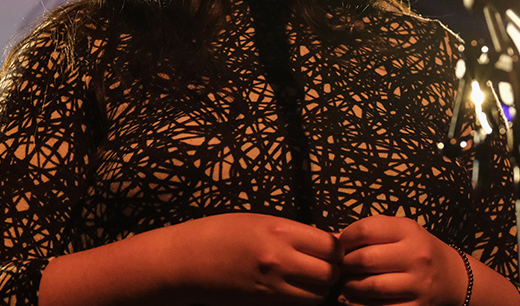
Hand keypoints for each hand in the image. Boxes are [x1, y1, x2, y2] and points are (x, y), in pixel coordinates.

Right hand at [170, 213, 342, 305]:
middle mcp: (280, 260)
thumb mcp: (258, 221)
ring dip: (318, 288)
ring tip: (306, 278)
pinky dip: (300, 299)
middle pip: (329, 273)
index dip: (334, 248)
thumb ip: (292, 232)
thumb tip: (324, 241)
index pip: (330, 246)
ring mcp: (272, 286)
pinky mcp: (264, 304)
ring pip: (317, 295)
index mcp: (279, 232)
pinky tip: (290, 288)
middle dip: (331, 270)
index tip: (329, 247)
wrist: (185, 262)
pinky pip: (296, 304)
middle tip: (322, 264)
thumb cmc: (217, 234)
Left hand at [338, 215, 466, 305]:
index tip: (340, 246)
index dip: (345, 239)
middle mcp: (416, 256)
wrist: (453, 277)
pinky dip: (361, 305)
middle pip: (365, 260)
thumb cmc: (419, 250)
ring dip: (350, 286)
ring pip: (370, 287)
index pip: (365, 230)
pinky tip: (357, 299)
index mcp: (409, 231)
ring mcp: (418, 284)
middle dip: (345, 265)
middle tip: (340, 267)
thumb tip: (332, 239)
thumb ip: (369, 231)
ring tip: (347, 283)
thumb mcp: (401, 231)